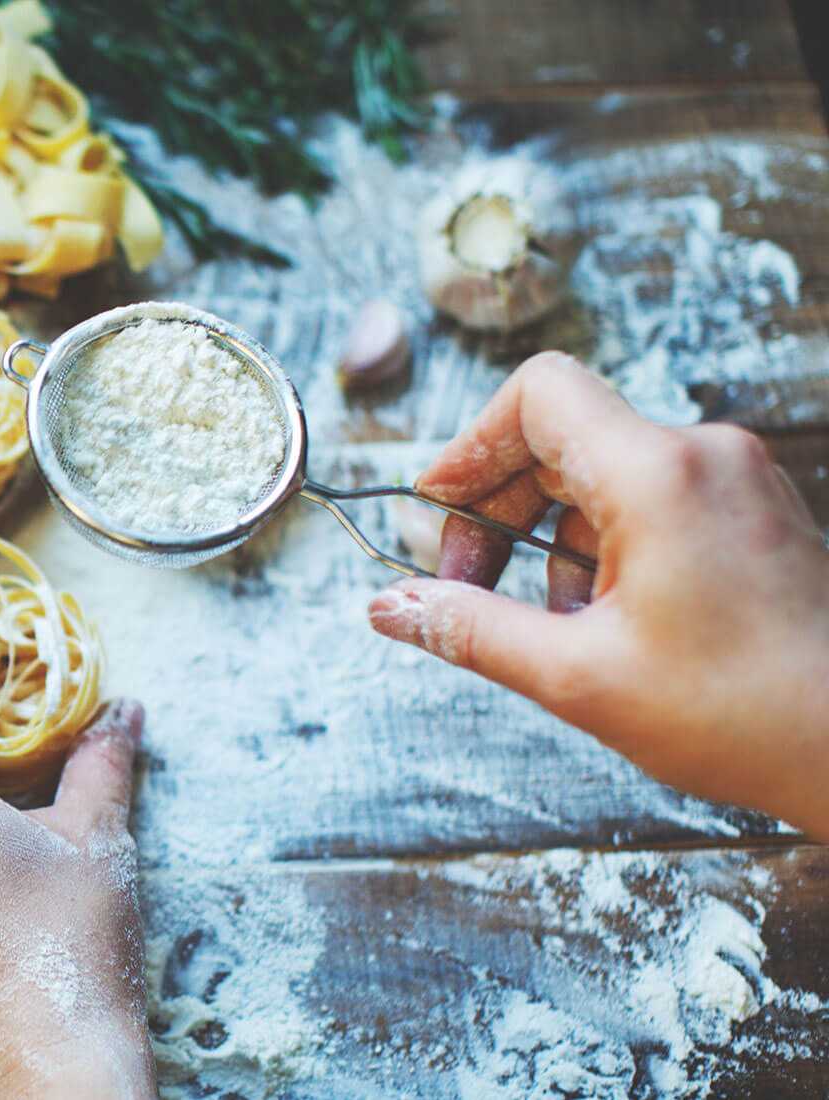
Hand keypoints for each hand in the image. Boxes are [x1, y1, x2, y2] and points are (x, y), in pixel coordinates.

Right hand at [368, 352, 828, 836]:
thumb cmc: (745, 715)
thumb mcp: (578, 677)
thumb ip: (470, 629)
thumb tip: (390, 606)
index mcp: (659, 475)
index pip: (538, 395)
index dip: (470, 445)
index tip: (438, 509)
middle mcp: (704, 456)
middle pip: (561, 437)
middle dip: (499, 508)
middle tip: (469, 587)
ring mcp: (737, 481)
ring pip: (604, 474)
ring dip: (552, 538)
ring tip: (552, 624)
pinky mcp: (753, 512)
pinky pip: (652, 501)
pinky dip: (606, 548)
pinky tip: (604, 622)